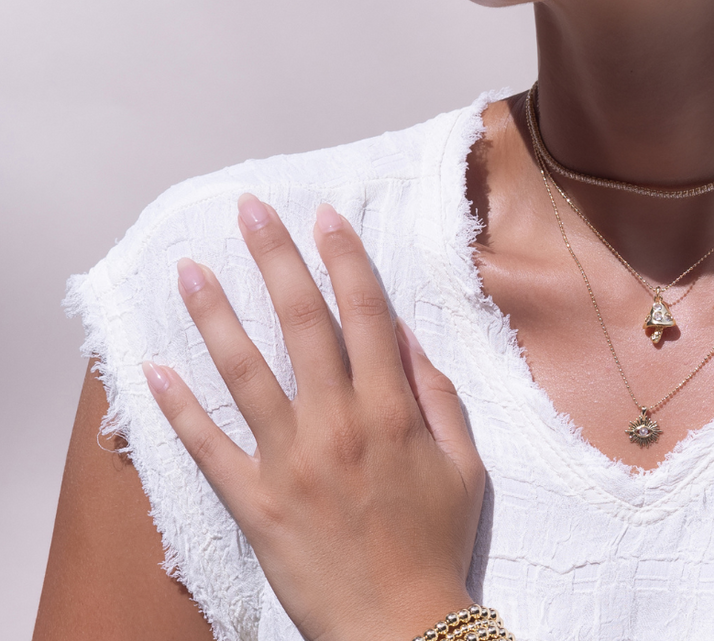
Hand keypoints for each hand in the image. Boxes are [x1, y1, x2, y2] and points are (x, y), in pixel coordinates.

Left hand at [142, 195, 484, 640]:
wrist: (403, 627)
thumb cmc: (437, 540)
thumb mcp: (463, 460)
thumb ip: (435, 391)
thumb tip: (403, 332)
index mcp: (392, 410)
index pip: (364, 314)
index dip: (344, 259)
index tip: (323, 215)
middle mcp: (338, 423)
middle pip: (301, 324)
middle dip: (276, 259)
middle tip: (250, 212)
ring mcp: (291, 462)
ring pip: (247, 373)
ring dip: (216, 316)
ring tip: (191, 268)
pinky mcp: (256, 504)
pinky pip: (210, 449)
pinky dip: (179, 409)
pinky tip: (152, 369)